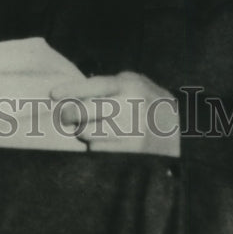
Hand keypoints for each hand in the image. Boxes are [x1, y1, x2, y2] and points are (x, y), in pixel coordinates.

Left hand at [50, 71, 179, 156]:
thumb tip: (73, 94)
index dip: (71, 90)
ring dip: (83, 130)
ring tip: (91, 126)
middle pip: (85, 112)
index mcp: (129, 84)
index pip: (94, 85)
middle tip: (65, 115)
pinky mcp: (133, 150)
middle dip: (70, 114)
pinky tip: (105, 139)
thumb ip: (108, 85)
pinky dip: (95, 144)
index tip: (52, 94)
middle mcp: (131, 105)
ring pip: (88, 132)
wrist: (180, 127)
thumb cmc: (147, 100)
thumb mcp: (133, 83)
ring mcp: (133, 129)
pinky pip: (98, 148)